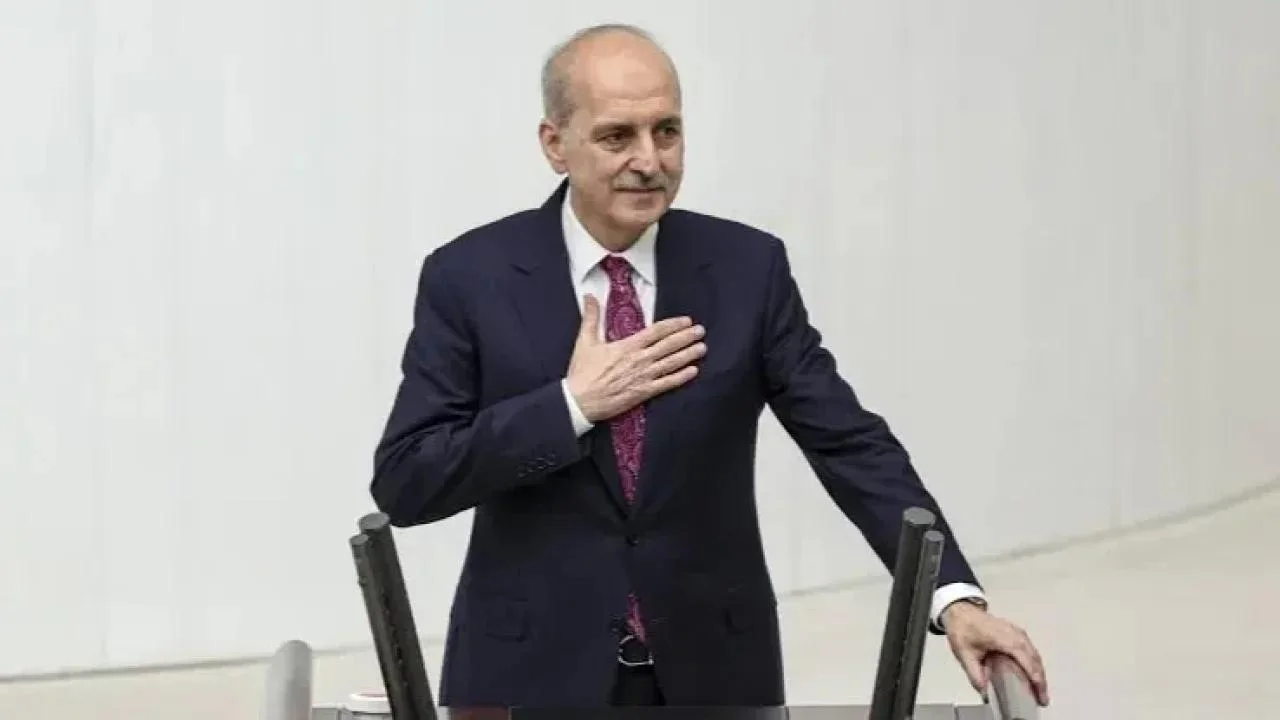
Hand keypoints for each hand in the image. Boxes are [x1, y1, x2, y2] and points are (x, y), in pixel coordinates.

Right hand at [566, 294, 705, 422]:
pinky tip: (693, 371)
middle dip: (686, 337)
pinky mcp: (643, 393)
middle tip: (701, 331)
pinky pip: (666, 384)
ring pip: (671, 363)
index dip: (673, 325)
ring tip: (702, 348)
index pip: (656, 331)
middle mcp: (639, 360)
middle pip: (668, 346)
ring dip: (688, 355)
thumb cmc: (582, 372)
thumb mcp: (585, 341)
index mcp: (628, 346)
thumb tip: (589, 296)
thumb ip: (591, 317)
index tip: (686, 321)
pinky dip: (681, 377)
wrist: (580, 401)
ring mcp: (643, 377)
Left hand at [943, 602, 1049, 705]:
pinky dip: (1035, 664)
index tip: (1039, 692)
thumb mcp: (964, 654)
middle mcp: (1014, 634)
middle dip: (1040, 680)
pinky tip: (1034, 676)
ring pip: (1035, 654)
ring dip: (1039, 673)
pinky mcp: (1017, 633)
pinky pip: (1031, 650)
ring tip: (1039, 691)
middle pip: (1035, 659)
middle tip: (1042, 698)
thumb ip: (975, 675)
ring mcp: (1017, 632)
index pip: (1025, 659)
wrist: (961, 611)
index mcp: (1002, 638)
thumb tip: (984, 692)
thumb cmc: (963, 628)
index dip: (1034, 677)